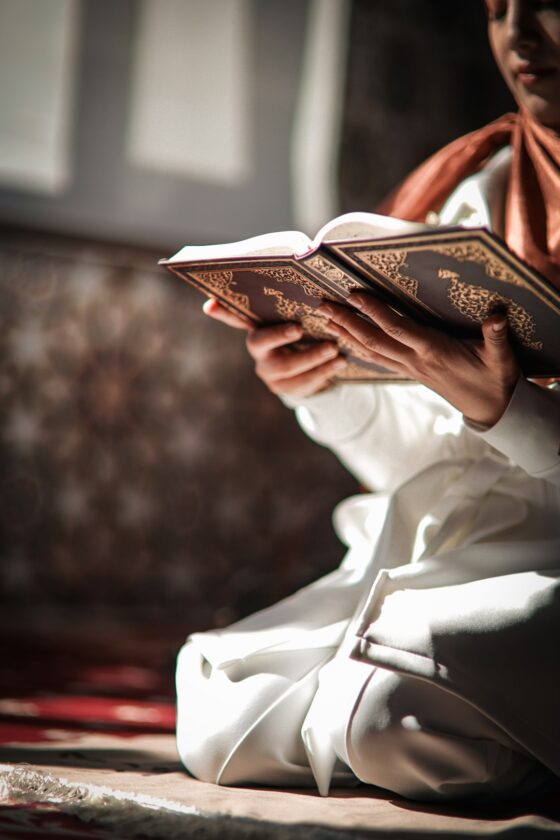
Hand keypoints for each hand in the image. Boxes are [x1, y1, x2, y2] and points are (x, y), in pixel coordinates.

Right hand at [202, 298, 345, 397]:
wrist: (312, 370)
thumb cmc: (306, 332)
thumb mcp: (301, 316)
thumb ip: (297, 298)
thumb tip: (309, 255)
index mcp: (258, 328)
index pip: (235, 317)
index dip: (221, 312)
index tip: (210, 304)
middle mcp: (258, 351)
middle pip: (260, 343)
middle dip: (278, 336)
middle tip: (298, 328)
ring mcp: (269, 373)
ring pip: (286, 368)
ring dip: (311, 357)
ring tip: (334, 349)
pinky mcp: (286, 390)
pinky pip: (303, 384)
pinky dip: (324, 372)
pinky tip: (339, 363)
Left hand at [318, 294, 519, 426]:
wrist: (490, 408)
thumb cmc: (495, 379)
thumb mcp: (501, 358)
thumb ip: (496, 337)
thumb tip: (497, 317)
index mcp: (433, 351)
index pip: (396, 328)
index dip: (373, 311)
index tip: (352, 294)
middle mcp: (415, 360)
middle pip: (372, 339)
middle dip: (346, 321)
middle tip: (322, 304)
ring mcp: (409, 368)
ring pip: (370, 351)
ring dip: (345, 334)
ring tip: (324, 318)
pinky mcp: (409, 372)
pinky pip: (377, 360)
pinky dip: (358, 348)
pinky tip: (344, 339)